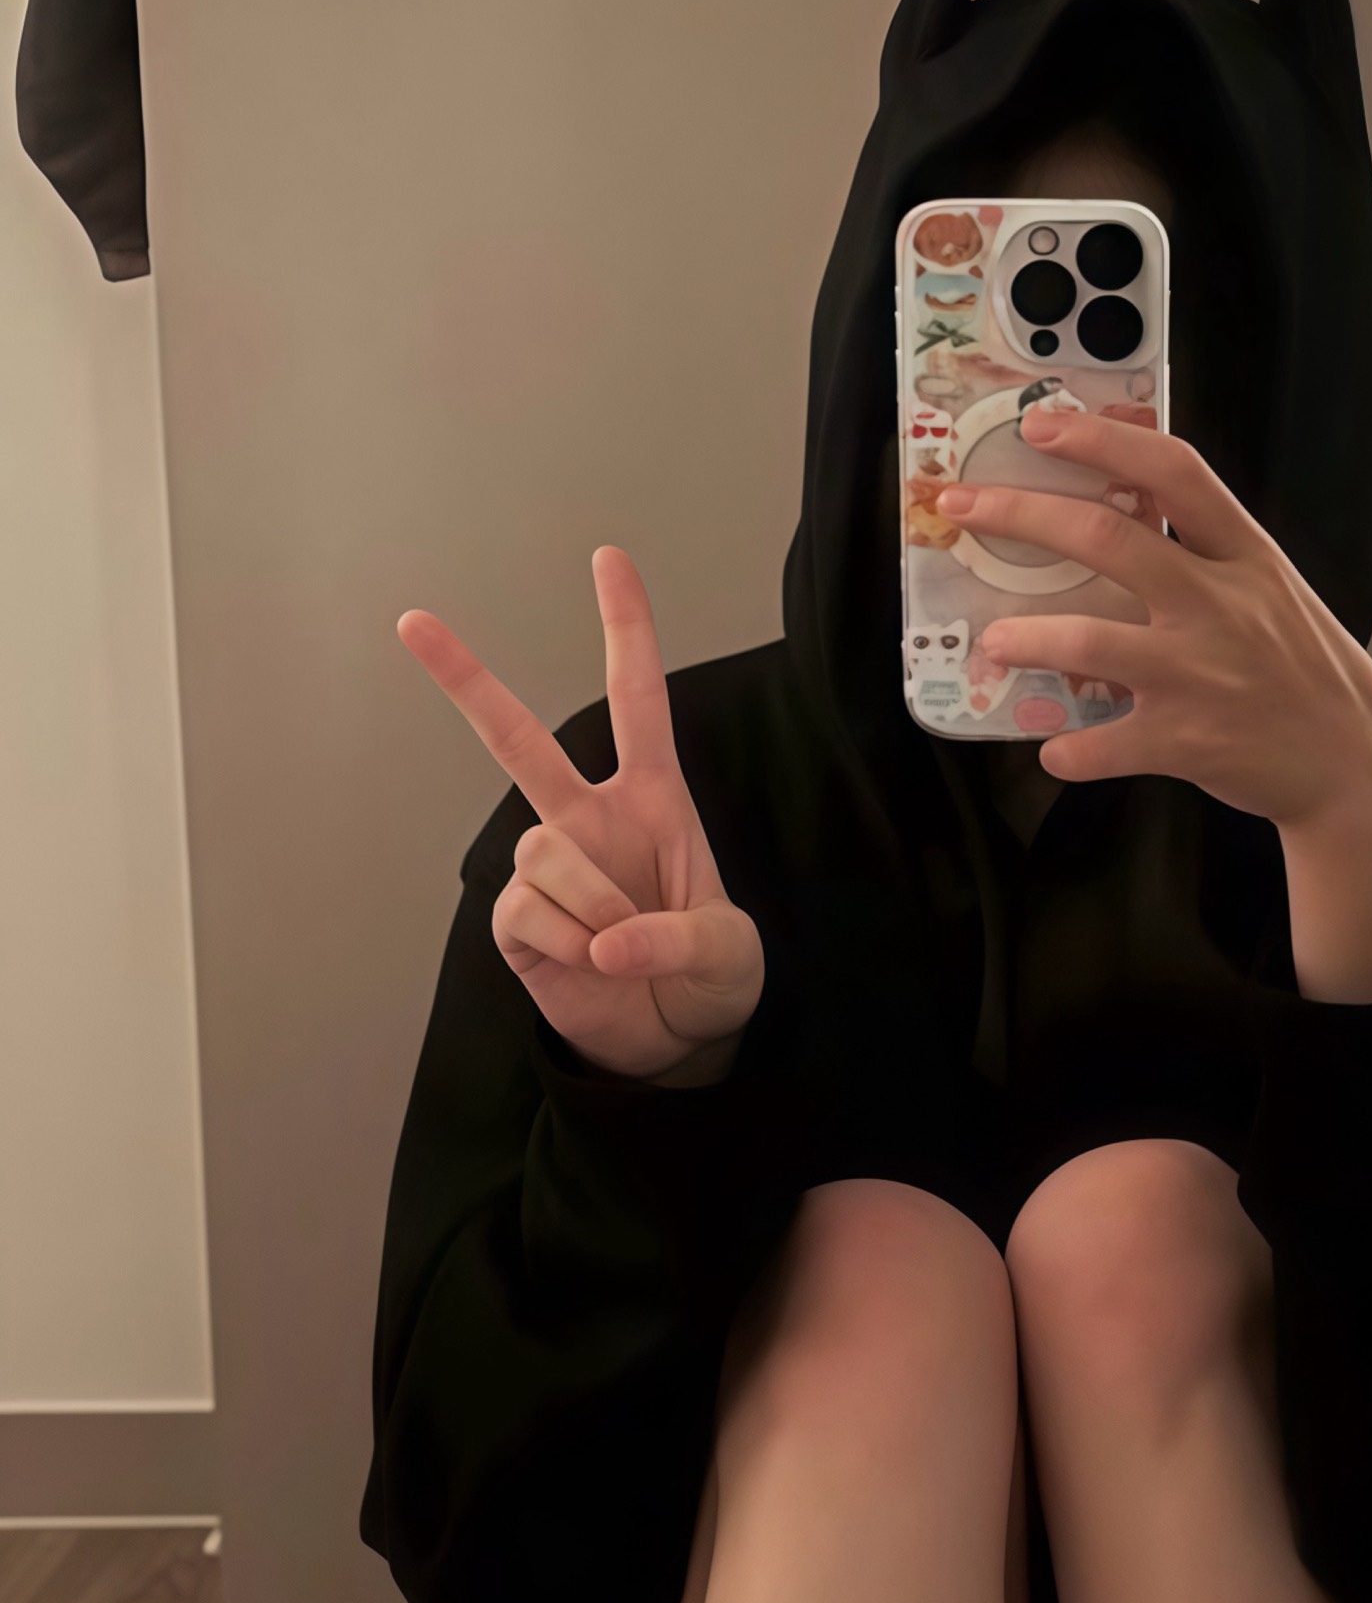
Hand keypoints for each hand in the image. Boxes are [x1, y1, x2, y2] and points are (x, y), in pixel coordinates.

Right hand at [397, 548, 764, 1080]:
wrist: (677, 1044)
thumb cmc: (711, 978)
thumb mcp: (728, 953)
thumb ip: (678, 938)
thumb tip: (604, 938)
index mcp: (652, 800)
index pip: (638, 700)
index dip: (626, 628)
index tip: (608, 558)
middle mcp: (589, 820)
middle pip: (518, 737)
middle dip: (464, 678)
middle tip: (412, 621)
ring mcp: (547, 868)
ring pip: (541, 847)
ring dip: (590, 900)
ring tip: (621, 943)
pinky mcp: (515, 921)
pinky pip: (524, 909)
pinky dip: (564, 940)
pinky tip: (589, 962)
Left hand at [939, 414, 1371, 1000]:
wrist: (1351, 764)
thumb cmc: (1304, 669)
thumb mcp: (1272, 590)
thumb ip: (1208, 551)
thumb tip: (1127, 503)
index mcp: (1246, 557)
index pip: (1175, 473)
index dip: (1103, 442)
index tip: (1041, 425)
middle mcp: (1220, 605)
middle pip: (1109, 540)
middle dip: (1022, 517)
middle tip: (962, 509)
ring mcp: (1202, 674)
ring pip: (1090, 640)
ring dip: (1027, 639)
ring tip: (992, 642)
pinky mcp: (1186, 740)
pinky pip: (1105, 743)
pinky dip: (1071, 749)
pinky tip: (1055, 746)